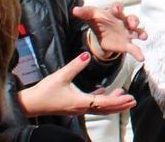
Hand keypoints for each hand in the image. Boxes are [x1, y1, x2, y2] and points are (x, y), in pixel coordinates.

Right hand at [17, 52, 135, 116]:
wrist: (31, 104)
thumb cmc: (44, 92)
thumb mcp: (60, 76)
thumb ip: (75, 65)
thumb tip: (87, 55)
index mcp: (80, 102)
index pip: (104, 102)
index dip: (118, 100)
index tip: (129, 97)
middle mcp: (81, 108)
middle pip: (105, 108)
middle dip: (120, 104)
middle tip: (133, 100)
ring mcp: (77, 108)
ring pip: (99, 107)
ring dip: (112, 102)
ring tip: (123, 96)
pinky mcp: (73, 106)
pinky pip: (91, 104)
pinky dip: (100, 99)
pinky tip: (104, 91)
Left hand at [74, 3, 146, 61]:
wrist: (102, 34)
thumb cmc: (99, 21)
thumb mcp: (91, 16)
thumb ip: (84, 12)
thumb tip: (75, 10)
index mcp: (114, 13)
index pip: (118, 7)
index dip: (118, 8)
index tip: (117, 10)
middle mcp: (123, 22)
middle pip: (131, 18)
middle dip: (134, 21)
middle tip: (133, 24)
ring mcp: (127, 33)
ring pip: (137, 31)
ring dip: (141, 33)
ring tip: (144, 37)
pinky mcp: (126, 44)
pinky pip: (134, 48)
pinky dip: (138, 53)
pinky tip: (142, 58)